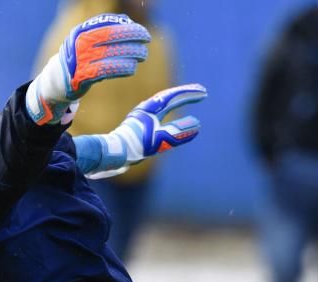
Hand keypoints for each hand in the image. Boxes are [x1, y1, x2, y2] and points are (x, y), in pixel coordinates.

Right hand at [27, 13, 150, 124]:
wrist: (55, 82)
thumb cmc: (78, 60)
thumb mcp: (87, 41)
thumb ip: (103, 32)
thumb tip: (128, 22)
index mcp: (81, 31)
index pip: (108, 24)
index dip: (127, 27)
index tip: (142, 32)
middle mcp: (79, 43)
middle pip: (111, 36)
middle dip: (132, 37)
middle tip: (146, 41)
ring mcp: (79, 60)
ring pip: (111, 53)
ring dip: (131, 53)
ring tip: (143, 55)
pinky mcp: (81, 76)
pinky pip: (106, 70)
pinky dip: (121, 67)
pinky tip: (132, 68)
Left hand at [74, 83, 206, 178]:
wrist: (114, 153)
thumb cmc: (134, 146)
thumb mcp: (158, 140)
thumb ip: (177, 133)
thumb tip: (196, 124)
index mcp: (150, 109)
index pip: (173, 96)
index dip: (189, 93)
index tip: (203, 92)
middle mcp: (146, 110)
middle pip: (169, 98)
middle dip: (185, 94)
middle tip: (202, 92)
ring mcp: (143, 117)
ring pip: (164, 105)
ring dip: (177, 101)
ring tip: (189, 98)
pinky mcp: (141, 126)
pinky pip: (160, 114)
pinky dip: (170, 112)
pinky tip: (172, 116)